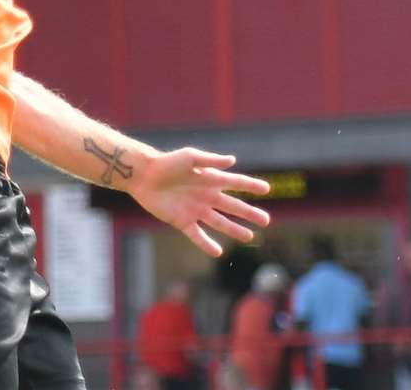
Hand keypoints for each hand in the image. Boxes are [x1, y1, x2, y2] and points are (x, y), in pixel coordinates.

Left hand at [127, 148, 270, 256]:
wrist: (143, 175)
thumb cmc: (167, 162)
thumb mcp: (190, 158)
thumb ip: (211, 160)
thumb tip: (233, 160)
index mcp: (209, 179)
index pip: (235, 183)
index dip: (250, 185)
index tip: (267, 189)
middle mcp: (206, 196)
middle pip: (232, 206)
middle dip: (249, 213)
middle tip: (266, 220)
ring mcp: (195, 210)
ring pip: (219, 222)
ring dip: (234, 229)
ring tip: (249, 237)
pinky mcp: (182, 221)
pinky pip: (197, 235)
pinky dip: (207, 244)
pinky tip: (218, 252)